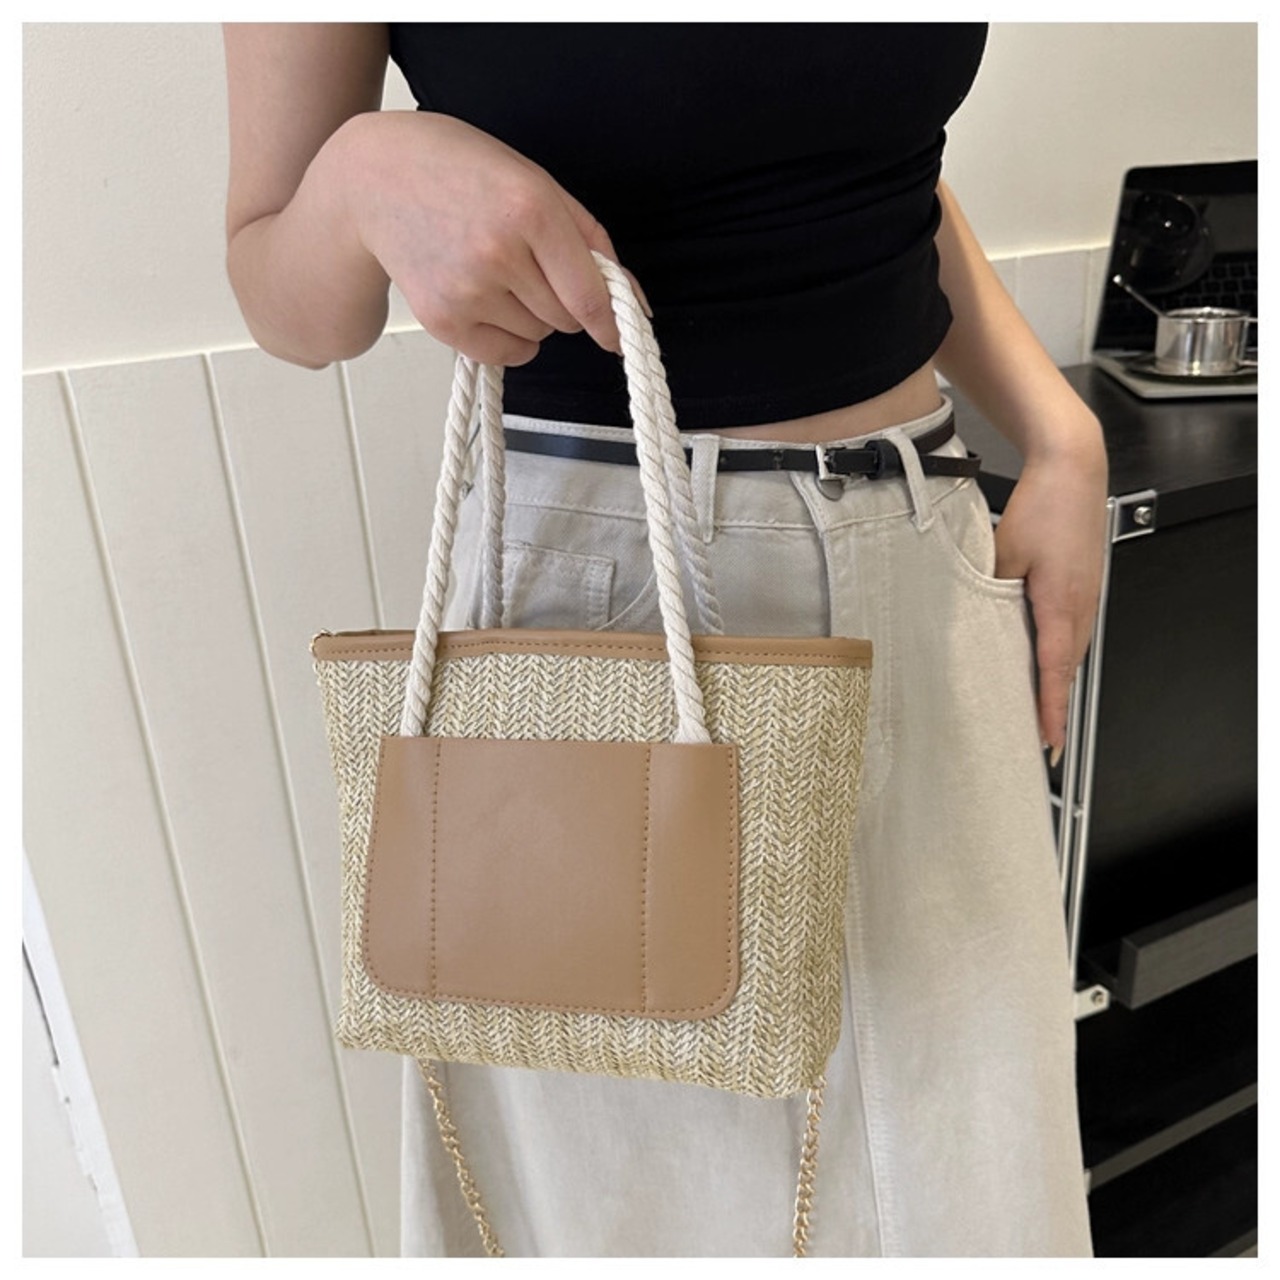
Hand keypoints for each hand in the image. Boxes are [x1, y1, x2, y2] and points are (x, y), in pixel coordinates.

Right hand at [333, 110, 651, 364]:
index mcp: (531, 209)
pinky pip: (505, 353)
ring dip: (531, 315)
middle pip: (566, 318)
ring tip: (495, 272)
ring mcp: (467, 290)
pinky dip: (508, 338)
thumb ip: (590, 240)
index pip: (589, 295)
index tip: (618, 334)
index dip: (611, 322)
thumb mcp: (535, 182)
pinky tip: (485, 300)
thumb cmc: (461, 172)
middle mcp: (499, 252)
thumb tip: (632, 302)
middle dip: (562, 301)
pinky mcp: (442, 320)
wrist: (374, 180)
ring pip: (538, 336)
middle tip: (529, 265)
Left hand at [991, 423, 1108, 763]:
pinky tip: (1040, 658)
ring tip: (1037, 710)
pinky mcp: (1083, 584)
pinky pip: (1071, 629)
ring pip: (1070, 650)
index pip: (1055, 673)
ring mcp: (1086, 596)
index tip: (1048, 744)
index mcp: (1062, 605)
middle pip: (1066, 668)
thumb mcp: (1003, 553)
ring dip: (1056, 680)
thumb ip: (990, 593)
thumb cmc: (1043, 506)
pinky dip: (1058, 653)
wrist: (1073, 467)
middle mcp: (1081, 607)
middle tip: (1038, 740)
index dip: (1050, 712)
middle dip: (1053, 706)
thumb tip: (976, 623)